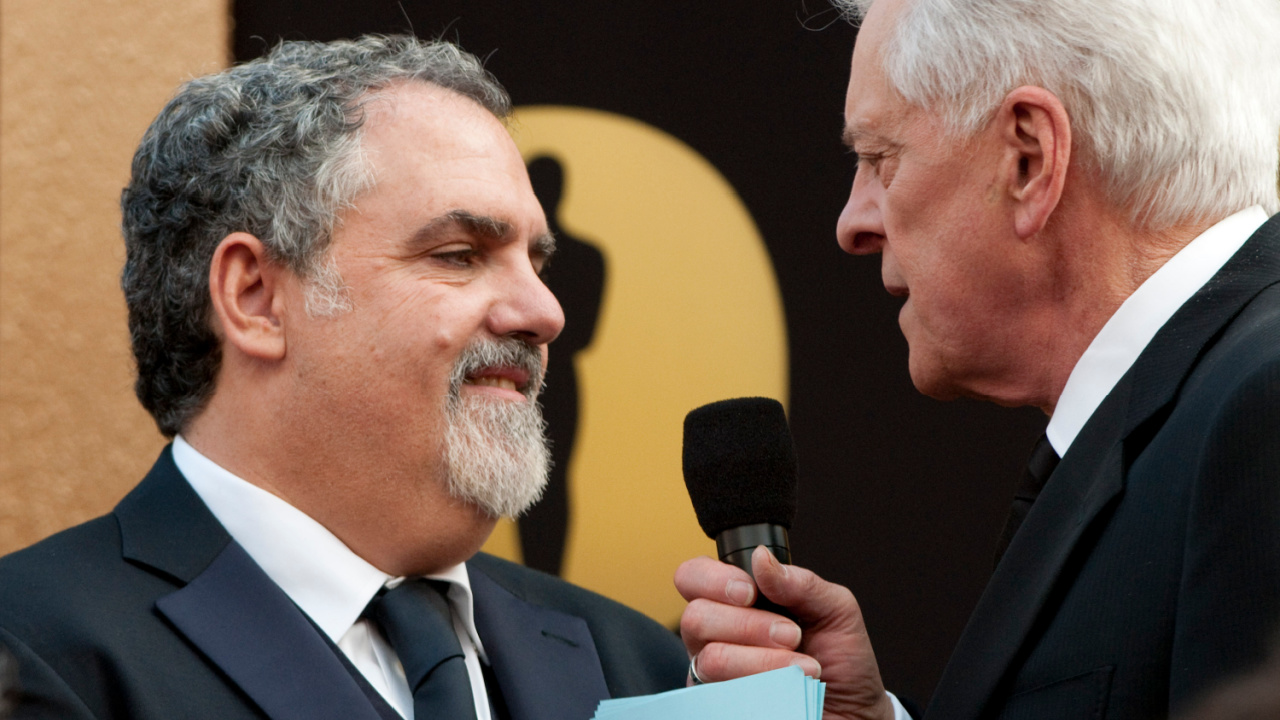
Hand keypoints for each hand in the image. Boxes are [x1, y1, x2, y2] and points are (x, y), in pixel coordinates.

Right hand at [675, 546, 893, 719]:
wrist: (854, 712)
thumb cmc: (841, 660)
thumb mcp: (834, 609)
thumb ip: (798, 582)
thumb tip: (761, 558)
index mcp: (736, 602)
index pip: (693, 577)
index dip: (713, 579)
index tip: (749, 591)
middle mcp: (716, 635)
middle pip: (695, 616)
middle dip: (749, 624)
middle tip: (791, 635)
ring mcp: (714, 674)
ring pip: (712, 658)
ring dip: (764, 660)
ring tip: (803, 666)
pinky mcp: (722, 705)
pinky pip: (725, 693)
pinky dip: (765, 687)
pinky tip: (790, 689)